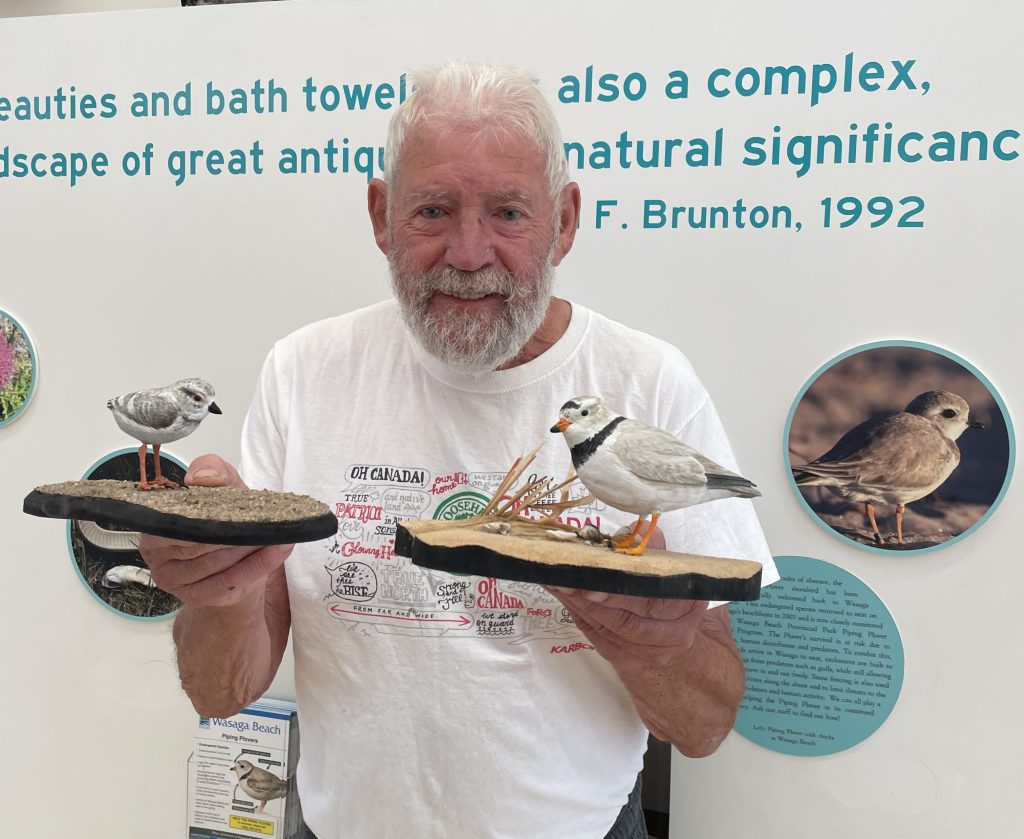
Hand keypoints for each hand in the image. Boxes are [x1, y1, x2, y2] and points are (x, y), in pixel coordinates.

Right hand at [139, 454, 292, 608]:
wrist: (232, 567)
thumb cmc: (223, 525)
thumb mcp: (222, 492)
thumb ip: (213, 474)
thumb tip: (201, 477)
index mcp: (155, 524)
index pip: (179, 517)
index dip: (209, 510)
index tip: (236, 500)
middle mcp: (157, 554)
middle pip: (198, 541)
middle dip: (234, 530)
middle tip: (264, 519)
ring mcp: (174, 580)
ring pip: (216, 562)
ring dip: (249, 547)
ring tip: (275, 533)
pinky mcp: (197, 596)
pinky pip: (231, 580)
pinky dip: (259, 564)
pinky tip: (279, 550)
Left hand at [546, 520, 707, 668]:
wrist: (674, 637)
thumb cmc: (669, 593)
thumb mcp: (670, 569)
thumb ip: (654, 551)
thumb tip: (637, 532)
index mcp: (688, 606)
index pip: (655, 601)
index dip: (623, 591)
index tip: (597, 573)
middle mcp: (673, 636)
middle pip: (627, 621)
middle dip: (591, 599)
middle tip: (565, 578)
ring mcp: (647, 652)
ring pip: (607, 629)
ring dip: (577, 604)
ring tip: (555, 581)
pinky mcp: (624, 659)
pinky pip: (595, 635)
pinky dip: (576, 613)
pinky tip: (560, 594)